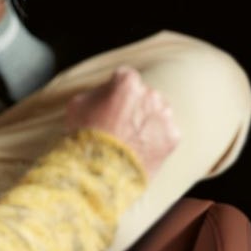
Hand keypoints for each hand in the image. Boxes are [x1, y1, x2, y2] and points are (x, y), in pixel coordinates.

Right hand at [64, 66, 179, 176]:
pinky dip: (157, 142)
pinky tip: (141, 151)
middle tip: (121, 126)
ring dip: (148, 123)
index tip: (111, 104)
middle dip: (134, 107)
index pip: (125, 78)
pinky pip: (166, 135)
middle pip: (144, 96)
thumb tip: (104, 93)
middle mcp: (150, 94)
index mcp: (127, 82)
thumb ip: (95, 93)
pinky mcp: (172, 137)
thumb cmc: (85, 138)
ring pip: (158, 114)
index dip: (116, 92)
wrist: (100, 173)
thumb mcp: (77, 106)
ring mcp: (164, 116)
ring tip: (131, 141)